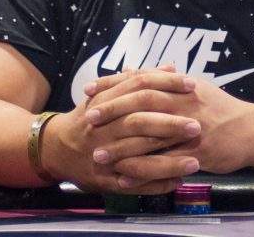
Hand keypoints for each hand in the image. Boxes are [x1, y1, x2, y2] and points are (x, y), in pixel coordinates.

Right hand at [42, 68, 200, 193]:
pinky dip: (155, 185)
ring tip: (196, 163)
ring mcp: (104, 156)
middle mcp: (103, 128)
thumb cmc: (91, 118)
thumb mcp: (109, 95)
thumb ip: (140, 81)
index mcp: (106, 102)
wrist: (55, 148)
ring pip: (138, 160)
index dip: (166, 85)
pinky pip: (134, 185)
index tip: (191, 85)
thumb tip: (171, 67)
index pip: (138, 87)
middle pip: (138, 124)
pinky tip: (177, 182)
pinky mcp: (105, 180)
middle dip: (169, 126)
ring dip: (168, 163)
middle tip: (197, 127)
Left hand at [87, 71, 251, 175]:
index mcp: (181, 86)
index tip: (88, 89)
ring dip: (121, 146)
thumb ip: (160, 80)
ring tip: (98, 155)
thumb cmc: (220, 109)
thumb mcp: (193, 88)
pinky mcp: (197, 152)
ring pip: (150, 135)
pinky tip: (123, 177)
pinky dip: (142, 171)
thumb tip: (131, 68)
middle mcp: (184, 103)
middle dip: (113, 109)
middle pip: (143, 101)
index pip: (141, 79)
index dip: (113, 83)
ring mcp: (191, 128)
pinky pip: (165, 163)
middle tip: (89, 119)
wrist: (253, 131)